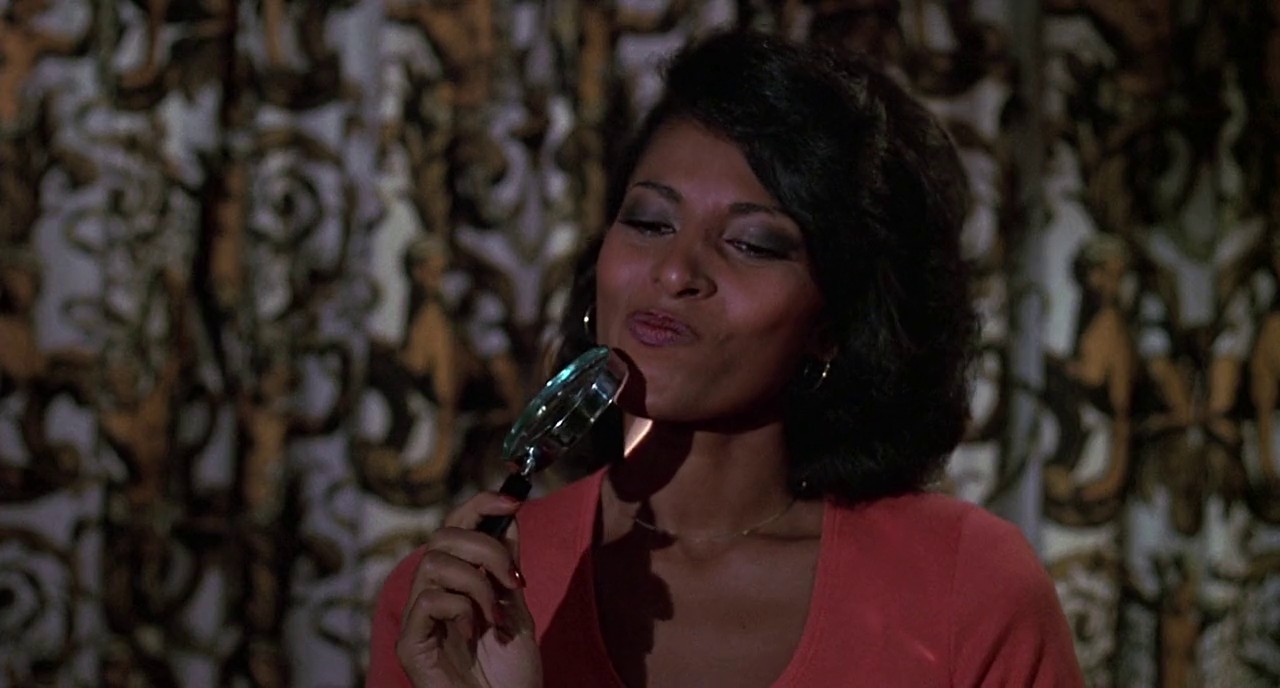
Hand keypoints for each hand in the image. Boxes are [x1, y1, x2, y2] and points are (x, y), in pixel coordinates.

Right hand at [396, 492, 541, 687]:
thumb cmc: (512, 675)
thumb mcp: (517, 609)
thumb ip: (506, 568)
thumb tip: (509, 517)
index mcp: (456, 584)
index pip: (455, 528)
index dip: (479, 505)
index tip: (513, 500)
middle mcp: (432, 595)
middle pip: (443, 537)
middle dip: (486, 549)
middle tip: (513, 580)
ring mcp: (419, 620)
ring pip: (434, 563)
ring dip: (476, 583)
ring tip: (495, 616)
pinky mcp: (410, 643)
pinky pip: (428, 600)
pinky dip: (460, 609)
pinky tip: (475, 633)